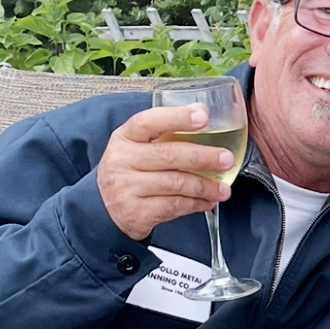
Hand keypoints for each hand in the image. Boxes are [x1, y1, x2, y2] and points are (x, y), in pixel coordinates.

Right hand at [96, 104, 232, 242]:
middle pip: (169, 154)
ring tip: (223, 189)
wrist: (103, 209)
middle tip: (226, 158)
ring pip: (176, 183)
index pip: (149, 121)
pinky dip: (195, 204)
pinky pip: (174, 206)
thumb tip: (204, 119)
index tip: (202, 116)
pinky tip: (207, 201)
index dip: (177, 117)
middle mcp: (123, 160)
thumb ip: (164, 136)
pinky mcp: (137, 212)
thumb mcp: (135, 148)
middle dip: (203, 157)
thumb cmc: (128, 172)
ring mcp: (128, 187)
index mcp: (124, 137)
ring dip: (205, 186)